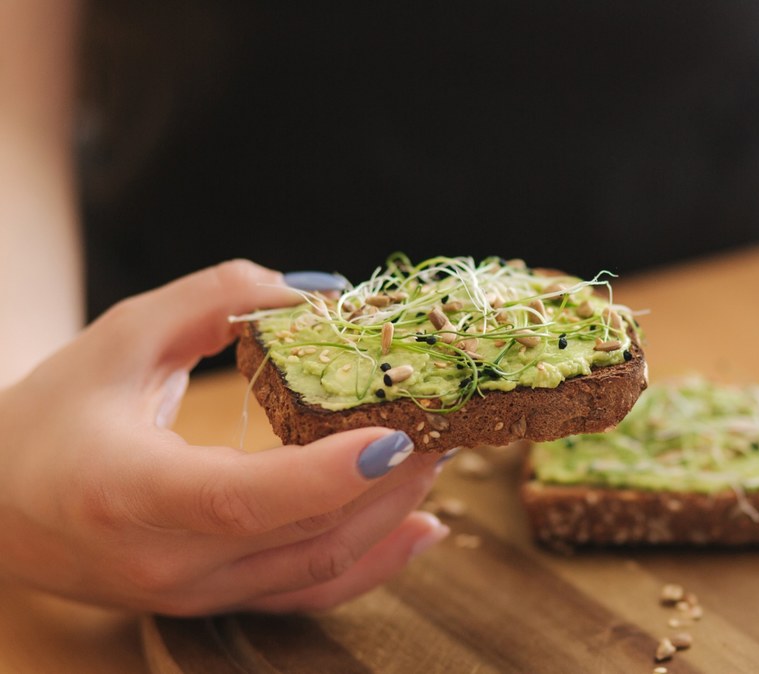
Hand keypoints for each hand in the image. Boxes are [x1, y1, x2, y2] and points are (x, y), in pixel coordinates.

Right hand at [0, 260, 447, 614]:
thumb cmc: (57, 413)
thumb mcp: (124, 334)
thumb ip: (217, 299)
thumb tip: (321, 295)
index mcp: (124, 492)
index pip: (239, 500)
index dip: (326, 475)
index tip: (396, 436)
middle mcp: (162, 562)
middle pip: (303, 536)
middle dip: (390, 480)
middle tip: (445, 420)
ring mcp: (192, 595)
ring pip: (317, 569)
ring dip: (393, 514)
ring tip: (442, 455)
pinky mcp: (216, 603)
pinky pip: (309, 595)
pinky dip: (374, 565)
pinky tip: (424, 527)